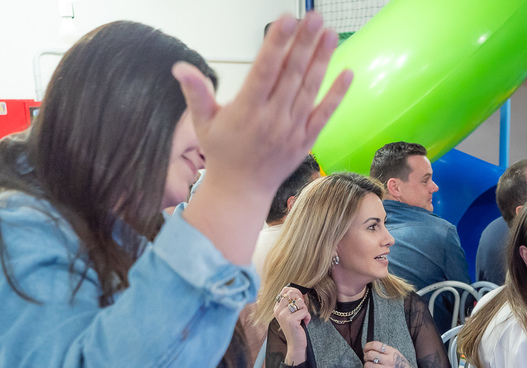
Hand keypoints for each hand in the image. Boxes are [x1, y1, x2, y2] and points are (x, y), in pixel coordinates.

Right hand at [173, 13, 351, 203]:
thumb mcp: (202, 122)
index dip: (277, 43)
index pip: (265, 70)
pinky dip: (337, 94)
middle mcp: (272, 119)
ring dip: (321, 60)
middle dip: (304, 43)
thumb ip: (196, 92)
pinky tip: (346, 72)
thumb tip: (180, 67)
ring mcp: (291, 130)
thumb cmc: (222, 153)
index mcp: (246, 110)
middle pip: (291, 74)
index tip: (287, 19)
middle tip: (315, 16)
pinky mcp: (306, 140)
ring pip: (310, 90)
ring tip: (330, 34)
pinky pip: (324, 114)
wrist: (241, 191)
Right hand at [272, 287, 310, 361]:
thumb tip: (301, 293)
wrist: (295, 344)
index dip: (296, 291)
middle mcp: (278, 310)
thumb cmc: (296, 328)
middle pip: (292, 293)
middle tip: (301, 311)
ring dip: (305, 310)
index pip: (285, 290)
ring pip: (300, 302)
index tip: (300, 298)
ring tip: (302, 318)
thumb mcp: (293, 313)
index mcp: (277, 307)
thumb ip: (294, 303)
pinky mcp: (290, 320)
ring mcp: (283, 315)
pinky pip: (304, 311)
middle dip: (301, 301)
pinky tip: (303, 323)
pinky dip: (307, 317)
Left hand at [363, 341, 419, 367]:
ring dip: (366, 366)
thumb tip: (370, 349)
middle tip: (367, 359)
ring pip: (368, 365)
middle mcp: (389, 360)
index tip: (366, 349)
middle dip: (366, 356)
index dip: (367, 346)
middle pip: (370, 354)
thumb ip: (386, 351)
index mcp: (392, 352)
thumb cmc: (403, 367)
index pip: (375, 345)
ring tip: (369, 367)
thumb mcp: (397, 355)